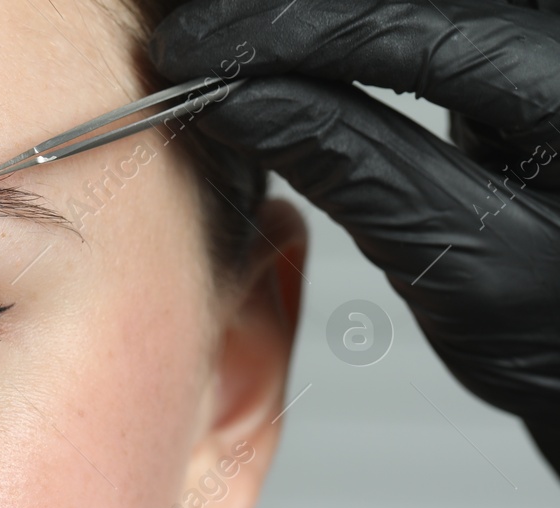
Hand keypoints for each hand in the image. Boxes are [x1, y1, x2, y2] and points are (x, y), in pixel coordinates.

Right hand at [150, 0, 559, 475]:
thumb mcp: (456, 266)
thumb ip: (353, 167)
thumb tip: (241, 103)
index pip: (414, 30)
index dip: (292, 31)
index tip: (198, 46)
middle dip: (300, 8)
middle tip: (203, 33)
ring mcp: (548, 43)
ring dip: (319, 13)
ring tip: (236, 40)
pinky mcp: (526, 50)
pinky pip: (435, 17)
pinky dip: (356, 24)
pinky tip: (290, 42)